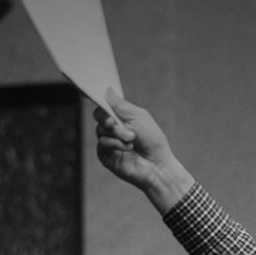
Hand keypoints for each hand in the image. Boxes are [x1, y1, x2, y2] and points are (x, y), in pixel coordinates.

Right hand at [94, 90, 194, 210]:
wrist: (156, 164)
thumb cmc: (152, 140)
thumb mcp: (138, 116)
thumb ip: (121, 105)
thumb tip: (107, 90)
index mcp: (121, 117)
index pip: (105, 105)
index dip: (103, 103)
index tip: (103, 101)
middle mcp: (113, 128)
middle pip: (99, 115)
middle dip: (109, 119)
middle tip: (116, 123)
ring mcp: (109, 141)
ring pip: (100, 130)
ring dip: (117, 133)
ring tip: (132, 139)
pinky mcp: (105, 155)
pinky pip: (102, 143)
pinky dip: (115, 144)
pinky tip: (128, 148)